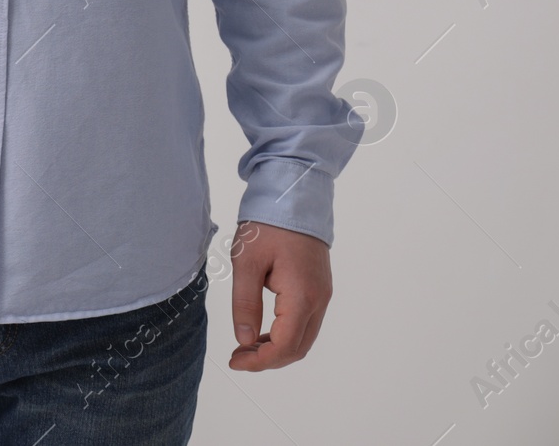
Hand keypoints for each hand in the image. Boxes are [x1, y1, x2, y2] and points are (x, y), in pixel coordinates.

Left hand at [228, 220, 331, 370]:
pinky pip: (305, 323)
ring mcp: (322, 295)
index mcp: (302, 295)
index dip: (260, 361)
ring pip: (303, 338)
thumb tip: (245, 340)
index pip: (285, 345)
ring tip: (246, 346)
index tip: (236, 361)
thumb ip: (245, 303)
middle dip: (268, 360)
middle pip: (298, 348)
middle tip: (238, 357)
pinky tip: (261, 331)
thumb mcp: (246, 262)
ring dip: (276, 348)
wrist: (293, 198)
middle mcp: (319, 300)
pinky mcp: (319, 289)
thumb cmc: (267, 226)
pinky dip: (285, 334)